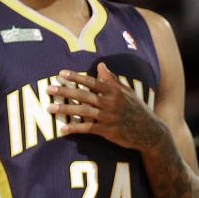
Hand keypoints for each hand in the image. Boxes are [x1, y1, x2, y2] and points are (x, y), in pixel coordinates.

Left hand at [46, 63, 164, 150]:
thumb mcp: (126, 92)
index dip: (76, 77)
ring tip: (50, 108)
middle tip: (49, 89)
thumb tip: (100, 65)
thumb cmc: (136, 109)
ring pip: (83, 111)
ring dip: (65, 110)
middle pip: (83, 95)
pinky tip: (63, 129)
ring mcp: (108, 117)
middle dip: (65, 92)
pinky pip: (88, 129)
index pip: (91, 81)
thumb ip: (111, 79)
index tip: (61, 74)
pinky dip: (75, 129)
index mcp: (114, 91)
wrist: (149, 132)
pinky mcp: (108, 131)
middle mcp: (110, 102)